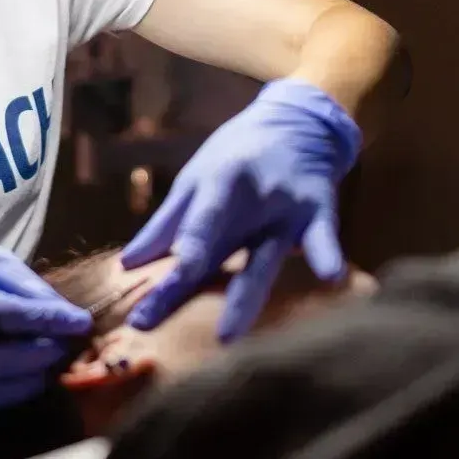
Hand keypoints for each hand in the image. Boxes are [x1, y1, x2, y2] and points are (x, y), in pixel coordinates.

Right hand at [0, 241, 93, 424]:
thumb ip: (30, 287)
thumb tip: (67, 317)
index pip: (6, 314)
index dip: (48, 320)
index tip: (82, 322)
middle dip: (38, 357)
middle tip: (61, 346)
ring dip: (26, 383)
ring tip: (44, 366)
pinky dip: (3, 402)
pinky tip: (16, 382)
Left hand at [122, 79, 361, 342]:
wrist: (298, 123)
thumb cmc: (236, 155)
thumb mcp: (196, 177)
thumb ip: (167, 223)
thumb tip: (128, 263)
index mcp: (217, 182)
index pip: (196, 222)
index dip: (181, 251)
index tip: (163, 280)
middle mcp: (250, 196)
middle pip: (219, 249)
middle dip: (190, 285)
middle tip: (157, 322)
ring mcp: (286, 207)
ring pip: (263, 259)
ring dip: (244, 299)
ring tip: (227, 335)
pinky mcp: (319, 212)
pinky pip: (323, 237)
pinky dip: (327, 253)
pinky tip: (330, 276)